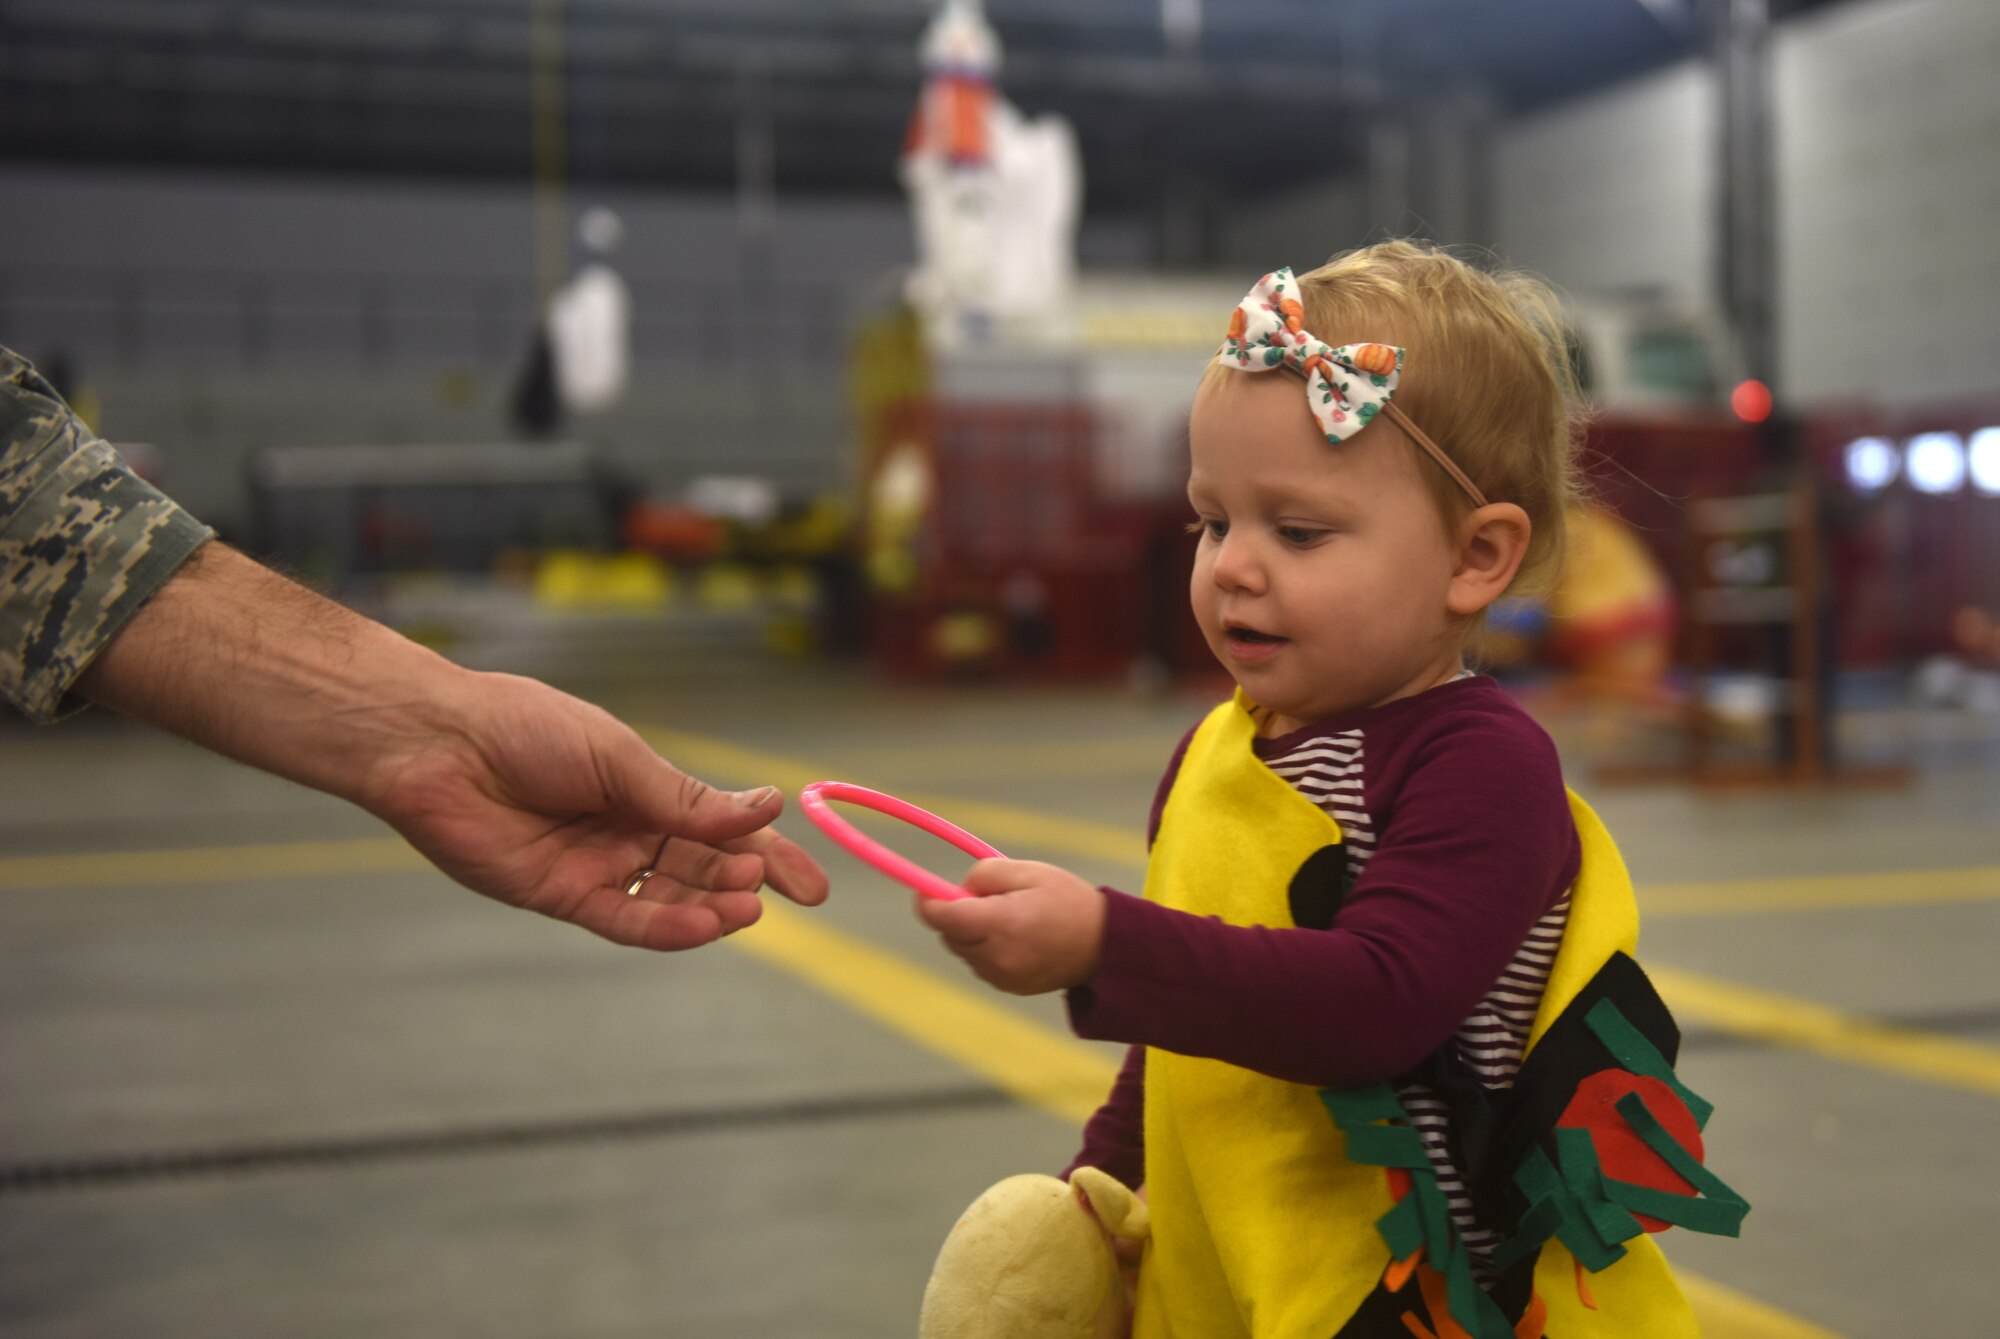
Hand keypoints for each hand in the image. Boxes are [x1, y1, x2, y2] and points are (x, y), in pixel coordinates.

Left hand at [360, 670, 828, 950]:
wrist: (442, 743)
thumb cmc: (527, 728)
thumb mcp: (620, 758)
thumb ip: (685, 799)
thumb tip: (768, 808)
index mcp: (646, 789)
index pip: (722, 828)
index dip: (770, 854)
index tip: (814, 887)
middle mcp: (627, 831)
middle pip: (703, 868)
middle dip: (742, 882)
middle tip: (768, 887)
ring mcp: (597, 866)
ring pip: (670, 899)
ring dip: (711, 908)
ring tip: (744, 909)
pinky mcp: (562, 895)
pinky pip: (626, 919)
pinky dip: (667, 926)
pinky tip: (702, 926)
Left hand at [915, 858, 1105, 993]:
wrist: (1105, 946)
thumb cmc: (1069, 901)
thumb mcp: (1029, 872)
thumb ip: (986, 874)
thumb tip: (959, 889)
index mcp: (1001, 923)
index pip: (944, 918)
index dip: (927, 904)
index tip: (922, 893)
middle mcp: (996, 955)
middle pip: (950, 935)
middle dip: (955, 915)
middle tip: (982, 898)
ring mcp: (1002, 976)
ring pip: (964, 950)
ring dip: (971, 933)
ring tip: (1008, 917)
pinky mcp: (1009, 986)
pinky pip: (981, 964)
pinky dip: (986, 949)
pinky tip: (1015, 937)